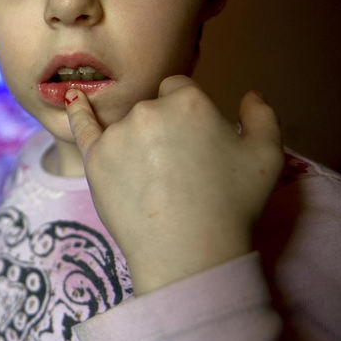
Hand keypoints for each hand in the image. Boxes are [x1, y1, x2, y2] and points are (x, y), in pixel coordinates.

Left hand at [65, 76, 283, 294]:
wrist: (188, 250)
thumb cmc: (231, 204)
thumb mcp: (267, 156)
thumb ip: (261, 116)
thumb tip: (250, 94)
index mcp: (187, 101)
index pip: (180, 90)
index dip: (188, 116)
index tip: (194, 143)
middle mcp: (147, 109)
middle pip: (153, 108)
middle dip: (165, 130)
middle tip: (180, 170)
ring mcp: (116, 135)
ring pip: (128, 127)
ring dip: (138, 143)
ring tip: (156, 183)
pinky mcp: (94, 160)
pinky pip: (82, 127)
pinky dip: (77, 112)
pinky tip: (73, 98)